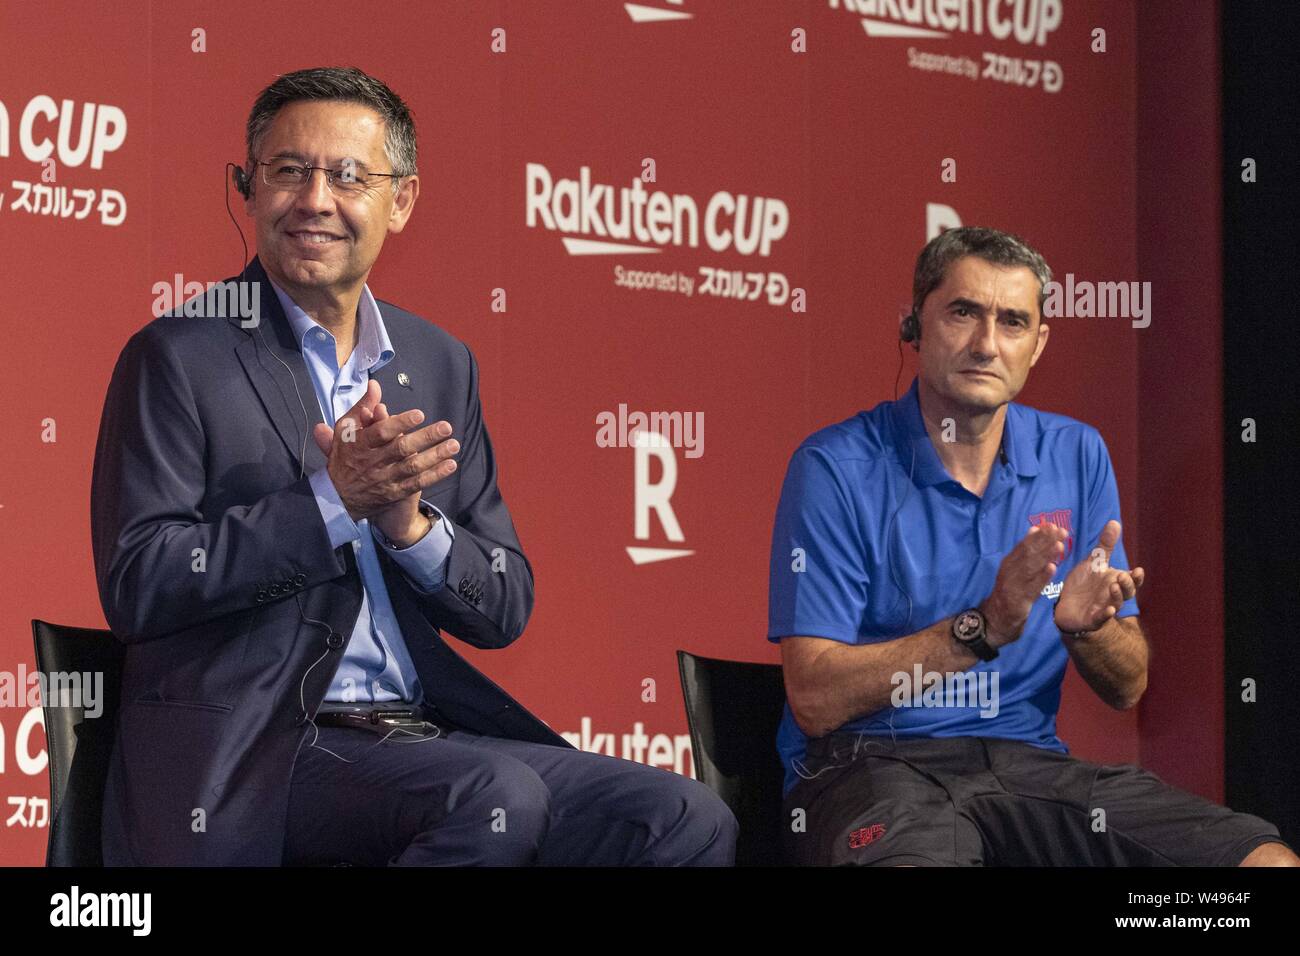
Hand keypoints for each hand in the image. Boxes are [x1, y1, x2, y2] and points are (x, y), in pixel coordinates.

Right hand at [310, 379, 458, 523]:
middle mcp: (373, 461)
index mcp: (360, 443)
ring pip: (412, 467)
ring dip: (435, 456)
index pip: (381, 432)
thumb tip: (374, 385)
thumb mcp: (346, 430)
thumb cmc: (344, 456)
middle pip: (401, 448)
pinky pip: (416, 484)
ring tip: (453, 445)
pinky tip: (450, 465)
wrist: (337, 497)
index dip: (400, 423)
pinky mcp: (394, 493)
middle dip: (425, 437)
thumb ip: (363, 407)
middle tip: (446, 427)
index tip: (419, 414)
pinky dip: (434, 475)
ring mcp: (384, 478)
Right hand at [980, 522, 1068, 646]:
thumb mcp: (1013, 569)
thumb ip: (1024, 552)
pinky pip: (1032, 587)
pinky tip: (1052, 568)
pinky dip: (1041, 577)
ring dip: (1045, 556)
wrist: (995, 619)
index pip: (1024, 545)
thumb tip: (1035, 530)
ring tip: (1059, 545)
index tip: (1052, 525)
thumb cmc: (1009, 591)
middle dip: (1045, 541)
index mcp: (1009, 562)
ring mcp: (1013, 585)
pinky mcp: (1018, 600)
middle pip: (1028, 553)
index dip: (1039, 535)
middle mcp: (1010, 571)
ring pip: (1031, 568)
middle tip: (1061, 531)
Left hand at [1054, 520, 1144, 634]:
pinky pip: (1101, 619)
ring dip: (1117, 596)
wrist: (1065, 604)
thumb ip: (1105, 545)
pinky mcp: (1091, 619)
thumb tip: (1114, 521)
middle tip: (1122, 575)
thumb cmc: (1084, 583)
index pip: (1132, 580)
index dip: (1137, 577)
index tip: (1139, 569)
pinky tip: (1109, 610)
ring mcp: (1103, 608)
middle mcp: (1113, 596)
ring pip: (1116, 604)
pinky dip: (1105, 615)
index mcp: (1115, 582)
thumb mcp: (1093, 562)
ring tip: (1113, 586)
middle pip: (1127, 593)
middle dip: (1127, 585)